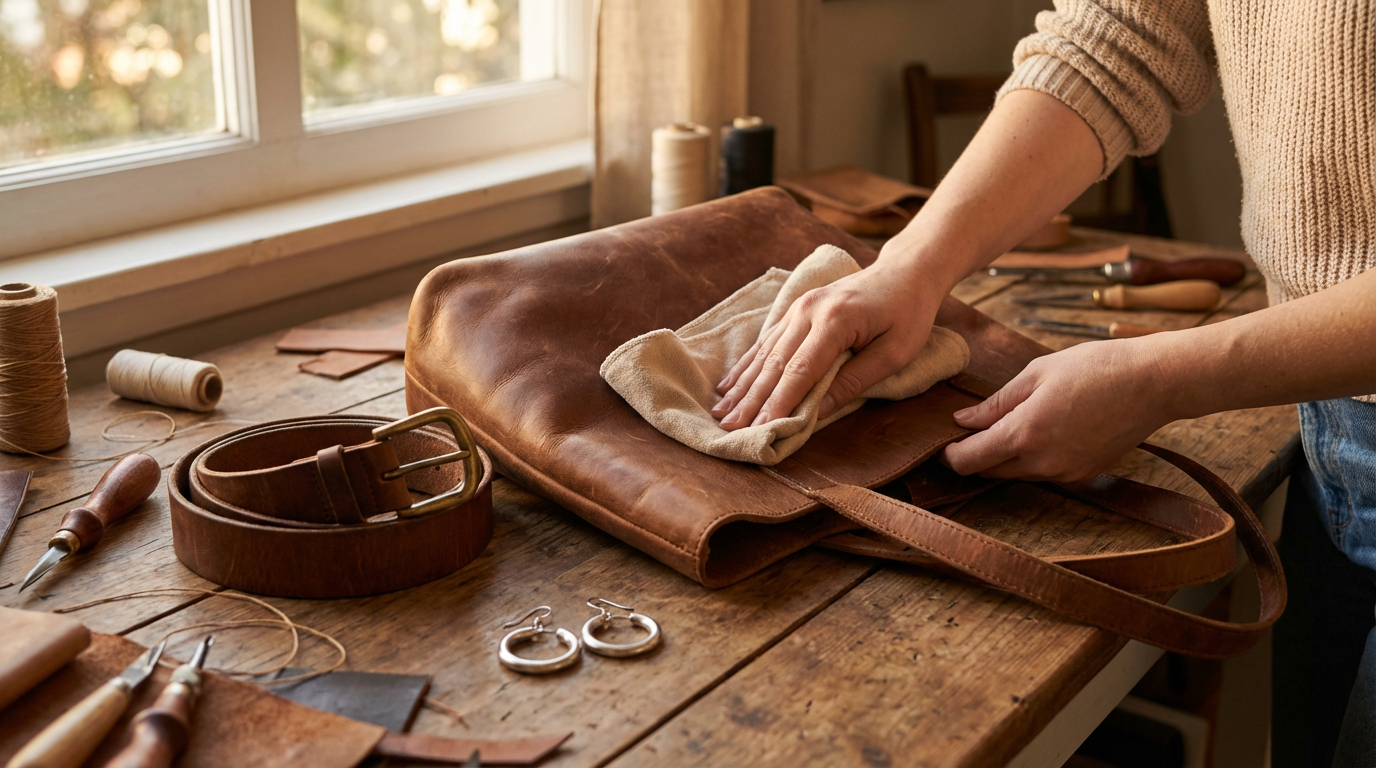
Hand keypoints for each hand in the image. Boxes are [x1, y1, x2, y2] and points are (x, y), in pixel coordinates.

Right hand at [710, 261, 942, 429]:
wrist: (905, 272)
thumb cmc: (908, 314)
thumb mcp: (894, 353)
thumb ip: (854, 381)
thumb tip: (817, 413)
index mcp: (835, 320)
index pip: (800, 370)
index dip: (778, 403)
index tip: (761, 430)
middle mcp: (808, 310)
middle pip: (774, 363)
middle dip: (751, 401)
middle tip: (731, 431)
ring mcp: (799, 307)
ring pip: (764, 353)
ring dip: (742, 387)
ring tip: (721, 414)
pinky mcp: (796, 310)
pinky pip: (766, 342)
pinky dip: (747, 366)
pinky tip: (729, 385)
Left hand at [941, 338, 1177, 481]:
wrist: (1154, 382)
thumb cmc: (1096, 367)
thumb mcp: (1037, 373)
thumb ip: (996, 402)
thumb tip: (962, 421)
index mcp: (1025, 434)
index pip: (969, 461)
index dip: (948, 455)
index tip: (943, 442)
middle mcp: (1042, 462)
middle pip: (989, 471)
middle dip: (973, 455)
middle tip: (968, 430)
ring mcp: (1065, 472)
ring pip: (1016, 472)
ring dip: (1004, 455)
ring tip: (1008, 423)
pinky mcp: (1084, 474)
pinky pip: (1044, 471)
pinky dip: (1032, 457)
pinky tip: (1042, 430)